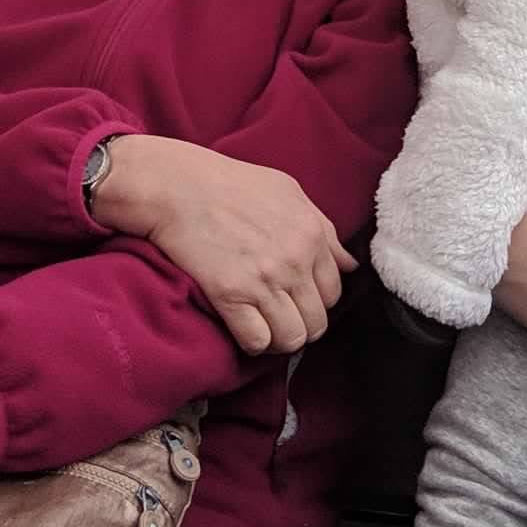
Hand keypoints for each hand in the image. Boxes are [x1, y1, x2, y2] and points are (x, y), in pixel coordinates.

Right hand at [93, 135, 354, 354]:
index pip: (334, 292)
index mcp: (311, 234)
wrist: (177, 186)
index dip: (315, 301)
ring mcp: (264, 280)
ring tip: (264, 327)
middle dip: (300, 324)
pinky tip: (243, 327)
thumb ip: (323, 229)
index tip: (296, 299)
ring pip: (292, 338)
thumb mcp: (288, 192)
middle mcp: (294, 260)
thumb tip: (349, 265)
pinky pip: (258, 341)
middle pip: (317, 322)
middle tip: (279, 317)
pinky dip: (253, 342)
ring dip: (278, 339)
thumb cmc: (230, 184)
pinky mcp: (231, 295)